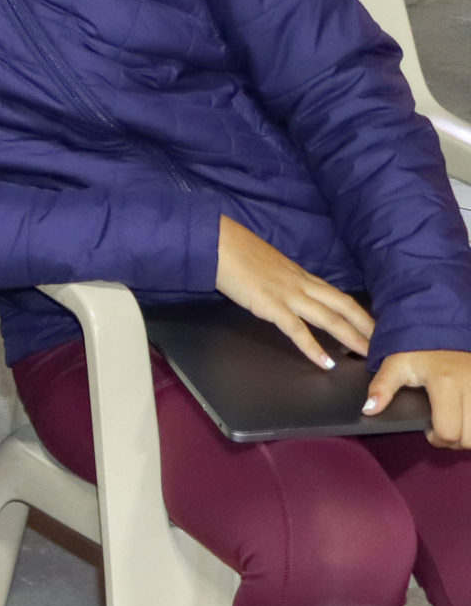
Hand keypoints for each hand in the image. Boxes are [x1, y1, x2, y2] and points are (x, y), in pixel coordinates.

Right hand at [214, 216, 374, 369]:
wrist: (218, 242)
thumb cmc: (235, 251)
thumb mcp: (265, 265)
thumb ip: (278, 279)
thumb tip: (283, 289)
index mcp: (300, 275)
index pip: (337, 295)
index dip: (359, 311)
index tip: (374, 325)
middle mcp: (301, 284)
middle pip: (343, 306)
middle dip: (367, 325)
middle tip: (387, 343)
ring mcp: (287, 294)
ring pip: (329, 318)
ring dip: (351, 337)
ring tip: (369, 354)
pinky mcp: (270, 305)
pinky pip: (296, 329)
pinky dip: (312, 347)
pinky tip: (325, 362)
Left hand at [367, 349, 470, 446]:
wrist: (445, 330)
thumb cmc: (419, 350)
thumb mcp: (395, 364)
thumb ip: (381, 387)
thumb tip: (369, 410)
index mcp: (446, 383)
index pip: (449, 431)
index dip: (437, 439)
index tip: (428, 431)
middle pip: (470, 438)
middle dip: (455, 441)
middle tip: (443, 430)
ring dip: (470, 435)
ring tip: (457, 424)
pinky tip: (468, 417)